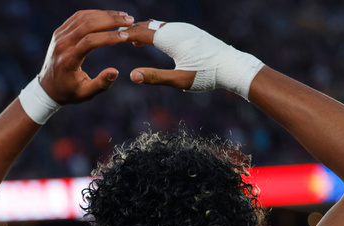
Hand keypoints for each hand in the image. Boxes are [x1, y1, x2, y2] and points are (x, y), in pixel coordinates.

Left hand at [37, 10, 134, 104]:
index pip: (90, 41)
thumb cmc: (69, 92)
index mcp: (68, 60)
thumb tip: (115, 71)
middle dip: (111, 20)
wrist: (47, 88)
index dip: (110, 37)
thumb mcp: (85, 93)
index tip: (126, 36)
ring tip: (123, 16)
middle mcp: (62, 45)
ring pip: (84, 17)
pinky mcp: (60, 31)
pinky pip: (78, 17)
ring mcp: (59, 36)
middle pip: (88, 24)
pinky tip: (108, 16)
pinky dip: (94, 14)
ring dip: (105, 14)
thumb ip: (101, 84)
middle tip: (129, 20)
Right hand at [124, 21, 263, 97]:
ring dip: (143, 31)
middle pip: (149, 26)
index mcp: (171, 39)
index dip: (125, 35)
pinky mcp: (191, 32)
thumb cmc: (206, 75)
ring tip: (130, 39)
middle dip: (132, 31)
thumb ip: (155, 77)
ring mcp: (185, 29)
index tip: (111, 38)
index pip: (142, 33)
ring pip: (158, 26)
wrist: (232, 66)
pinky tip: (153, 41)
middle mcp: (177, 29)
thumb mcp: (179, 80)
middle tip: (114, 36)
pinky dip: (155, 32)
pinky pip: (167, 28)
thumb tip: (132, 75)